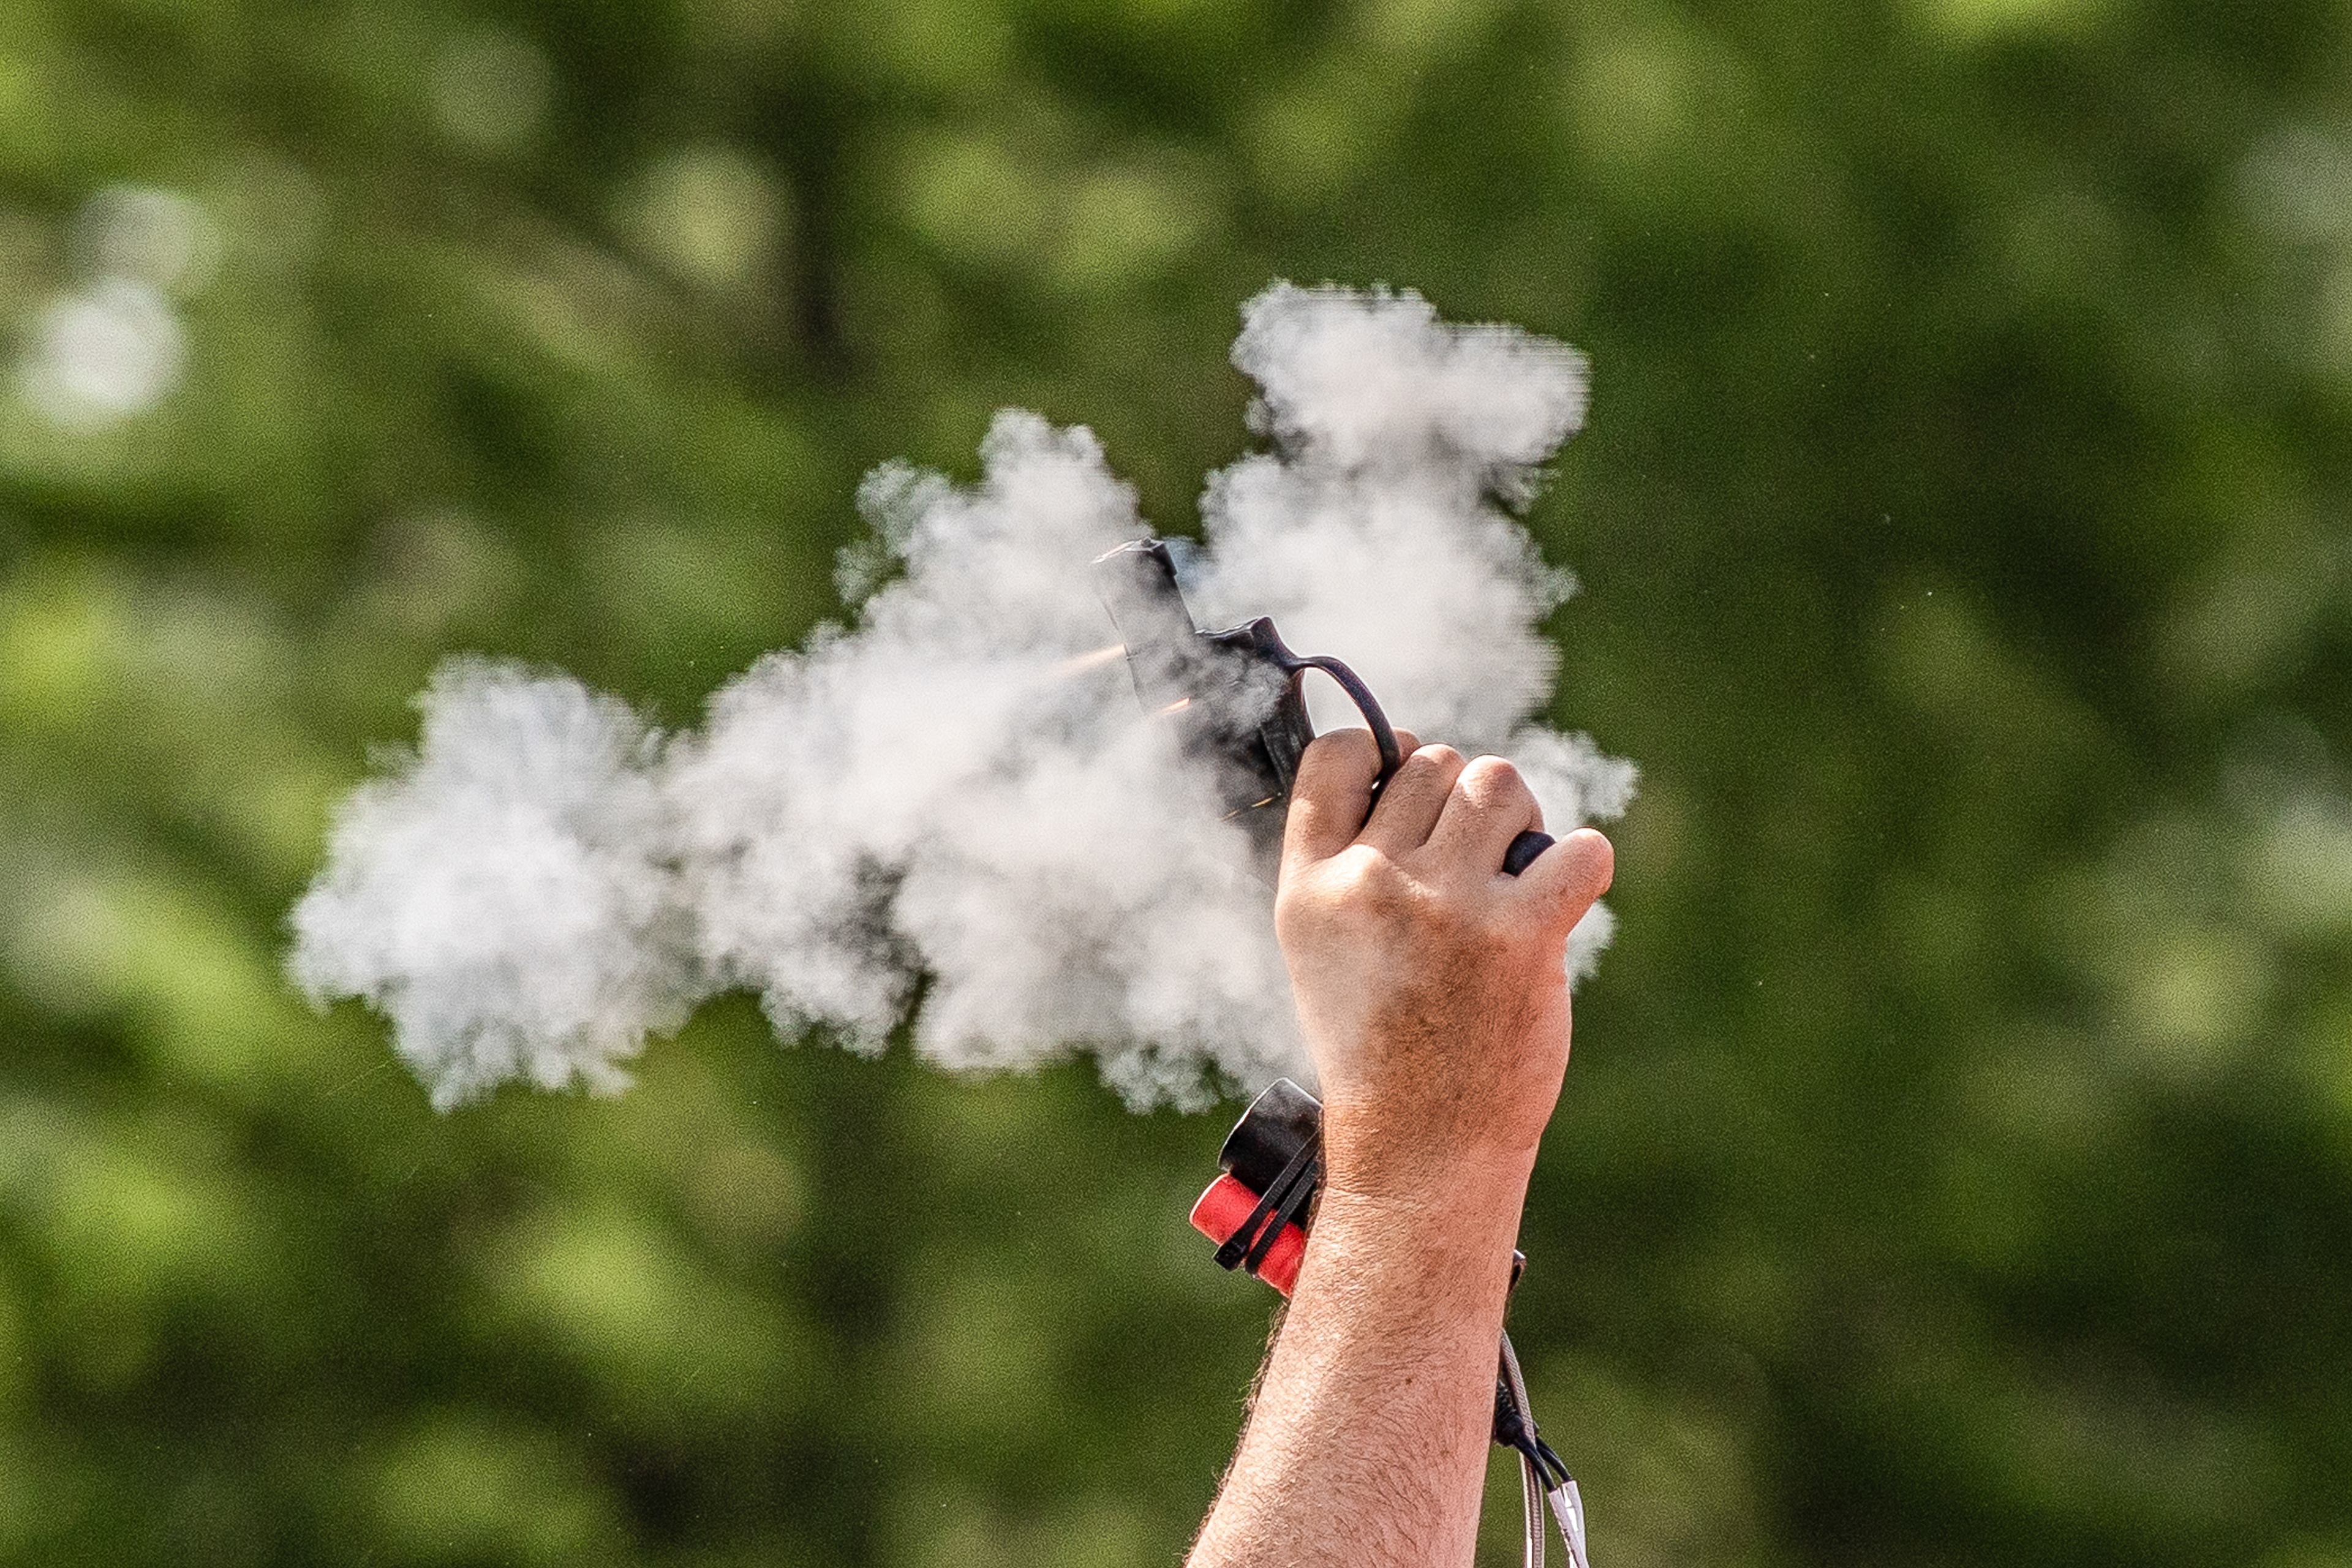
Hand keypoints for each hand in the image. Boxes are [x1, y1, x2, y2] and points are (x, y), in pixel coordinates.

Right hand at [1274, 729, 1614, 1206]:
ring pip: (1498, 783)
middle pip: (1435, 762)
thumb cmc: (1381, 1047)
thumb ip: (1351, 862)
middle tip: (1474, 861)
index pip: (1338, 754)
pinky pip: (1577, 848)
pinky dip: (1582, 866)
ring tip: (1514, 874)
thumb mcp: (1323, 948)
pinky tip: (1561, 900)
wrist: (1419, 1148)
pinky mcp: (1518, 936)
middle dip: (1462, 799)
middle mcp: (1370, 883)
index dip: (1385, 753)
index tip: (1410, 786)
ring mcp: (1445, 906)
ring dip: (1518, 818)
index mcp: (1310, 885)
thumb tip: (1416, 768)